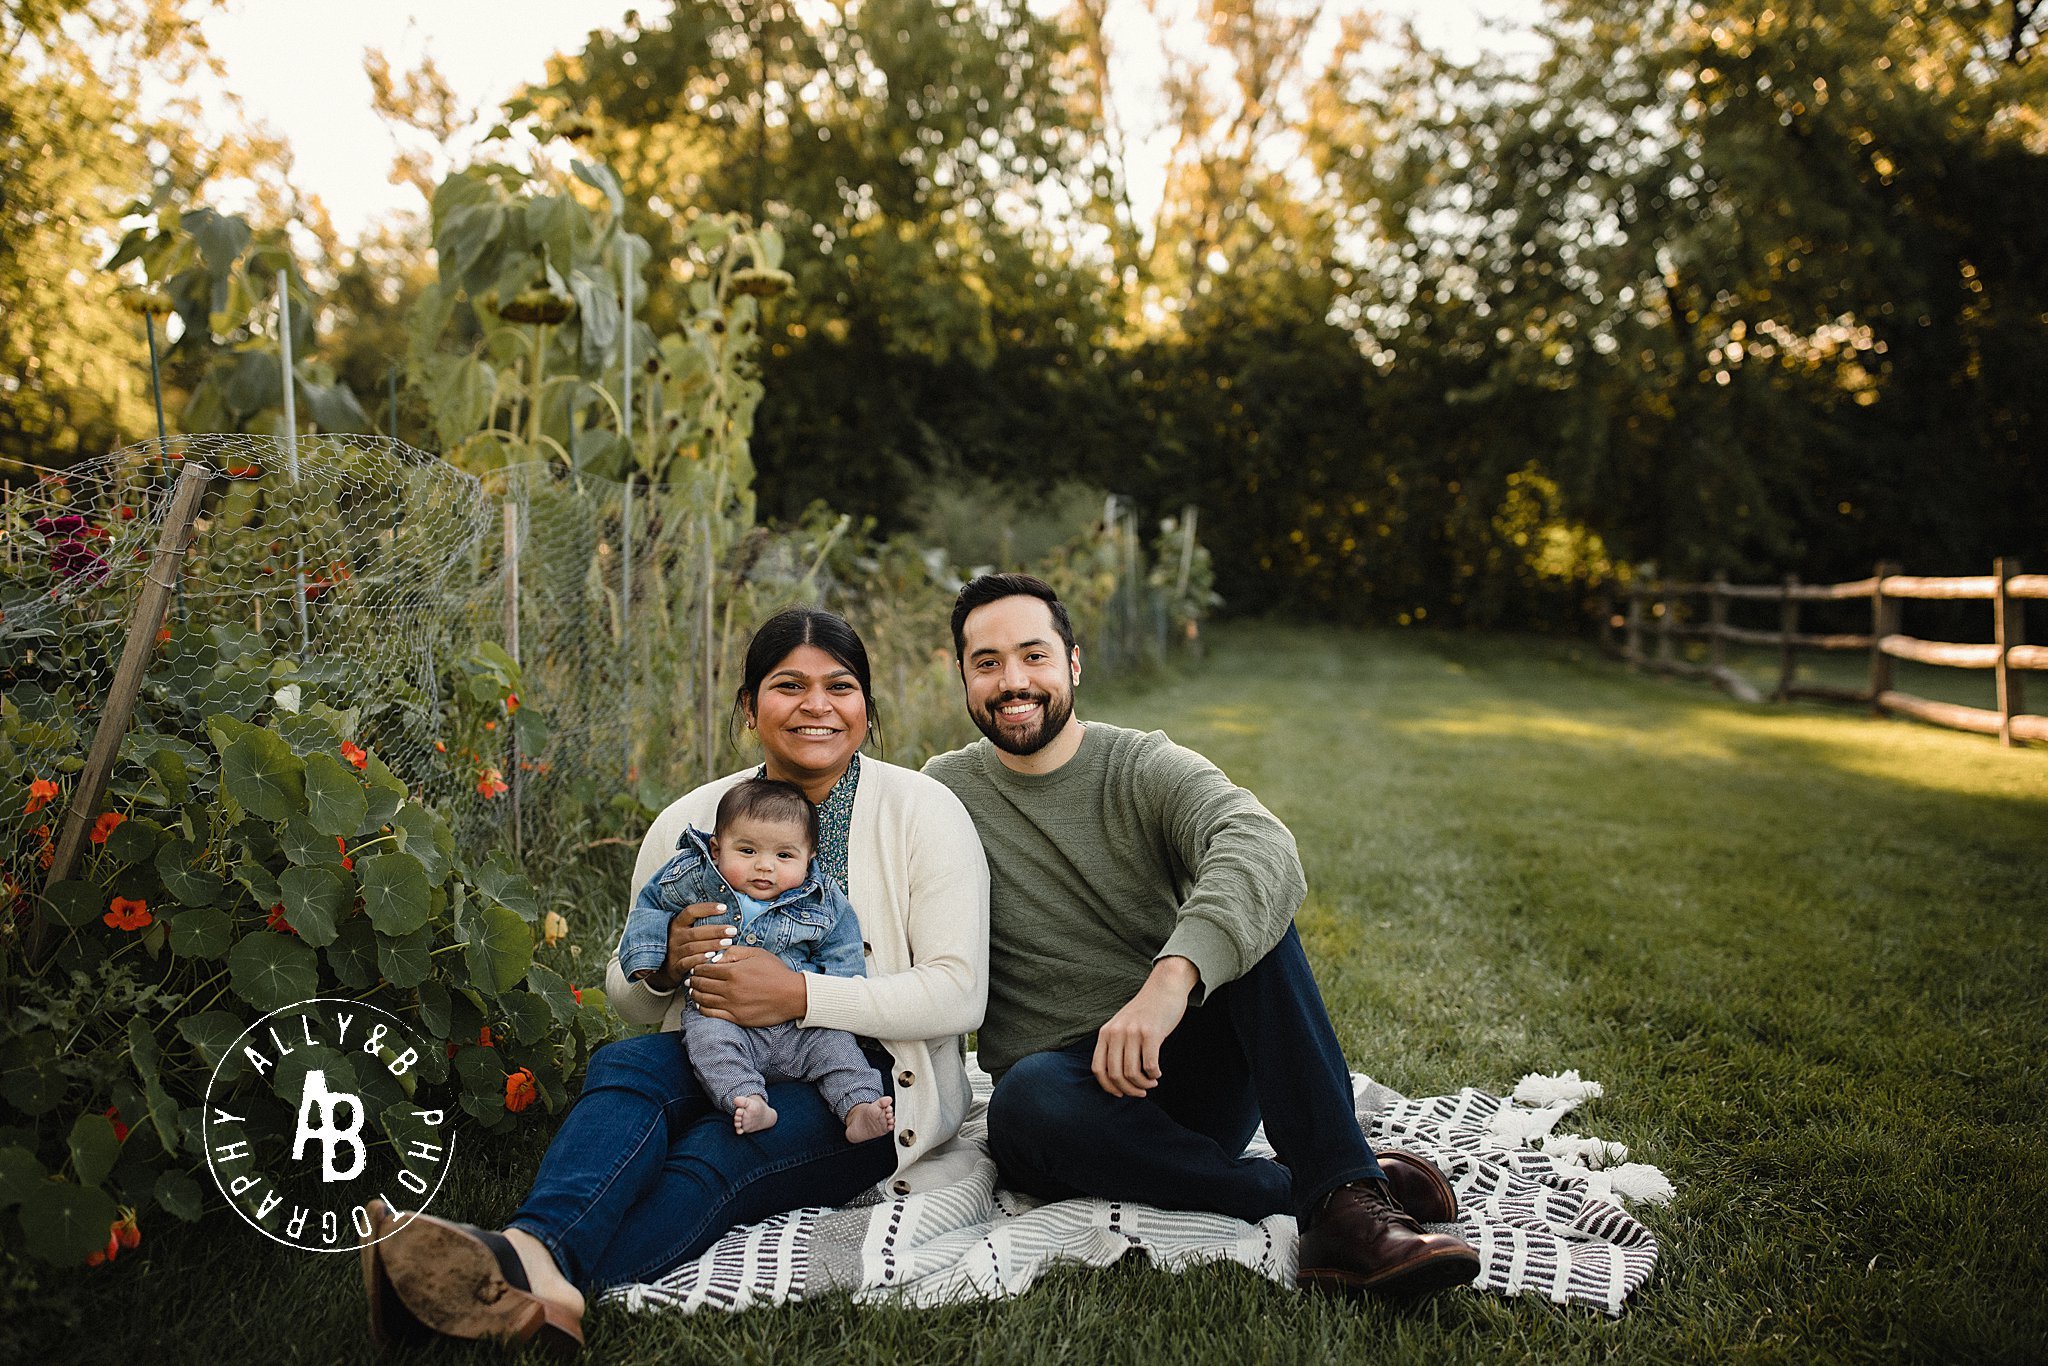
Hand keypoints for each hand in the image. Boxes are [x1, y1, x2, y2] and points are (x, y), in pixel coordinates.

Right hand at [645, 903, 734, 992]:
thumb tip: (727, 910)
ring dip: (711, 945)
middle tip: (732, 931)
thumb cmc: (683, 946)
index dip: (707, 908)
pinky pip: (687, 963)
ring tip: (728, 943)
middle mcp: (674, 937)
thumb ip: (702, 923)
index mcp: (677, 924)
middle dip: (716, 931)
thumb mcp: (687, 932)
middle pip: (695, 932)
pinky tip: (712, 957)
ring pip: (693, 947)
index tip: (724, 907)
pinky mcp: (675, 967)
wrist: (665, 968)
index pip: (690, 912)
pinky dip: (700, 960)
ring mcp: (674, 952)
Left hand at [688, 946, 807, 1026]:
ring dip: (695, 994)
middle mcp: (730, 989)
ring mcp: (732, 1005)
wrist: (793, 995)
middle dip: (694, 980)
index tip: (696, 967)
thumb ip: (734, 953)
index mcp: (733, 972)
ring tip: (692, 991)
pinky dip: (702, 1009)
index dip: (698, 968)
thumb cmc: (776, 972)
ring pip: (703, 1000)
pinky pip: (712, 1014)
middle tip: (690, 979)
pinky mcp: (736, 1018)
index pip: (705, 969)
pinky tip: (700, 1005)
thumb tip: (715, 958)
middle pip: (702, 984)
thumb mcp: (757, 954)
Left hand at [1092, 957, 1197, 1096]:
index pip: (1098, 1068)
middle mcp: (1116, 1033)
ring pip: (1132, 1073)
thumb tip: (1117, 1079)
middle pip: (1115, 1074)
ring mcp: (1133, 1032)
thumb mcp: (1122, 1025)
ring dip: (1143, 1084)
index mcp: (1106, 1033)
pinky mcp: (1151, 1033)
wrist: (1164, 987)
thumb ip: (1116, 1045)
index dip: (1108, 1086)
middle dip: (1128, 1090)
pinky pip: (1149, 1065)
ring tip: (1152, 1082)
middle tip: (1141, 1092)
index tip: (1120, 1094)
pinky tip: (1157, 1073)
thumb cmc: (1145, 1011)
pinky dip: (1154, 1075)